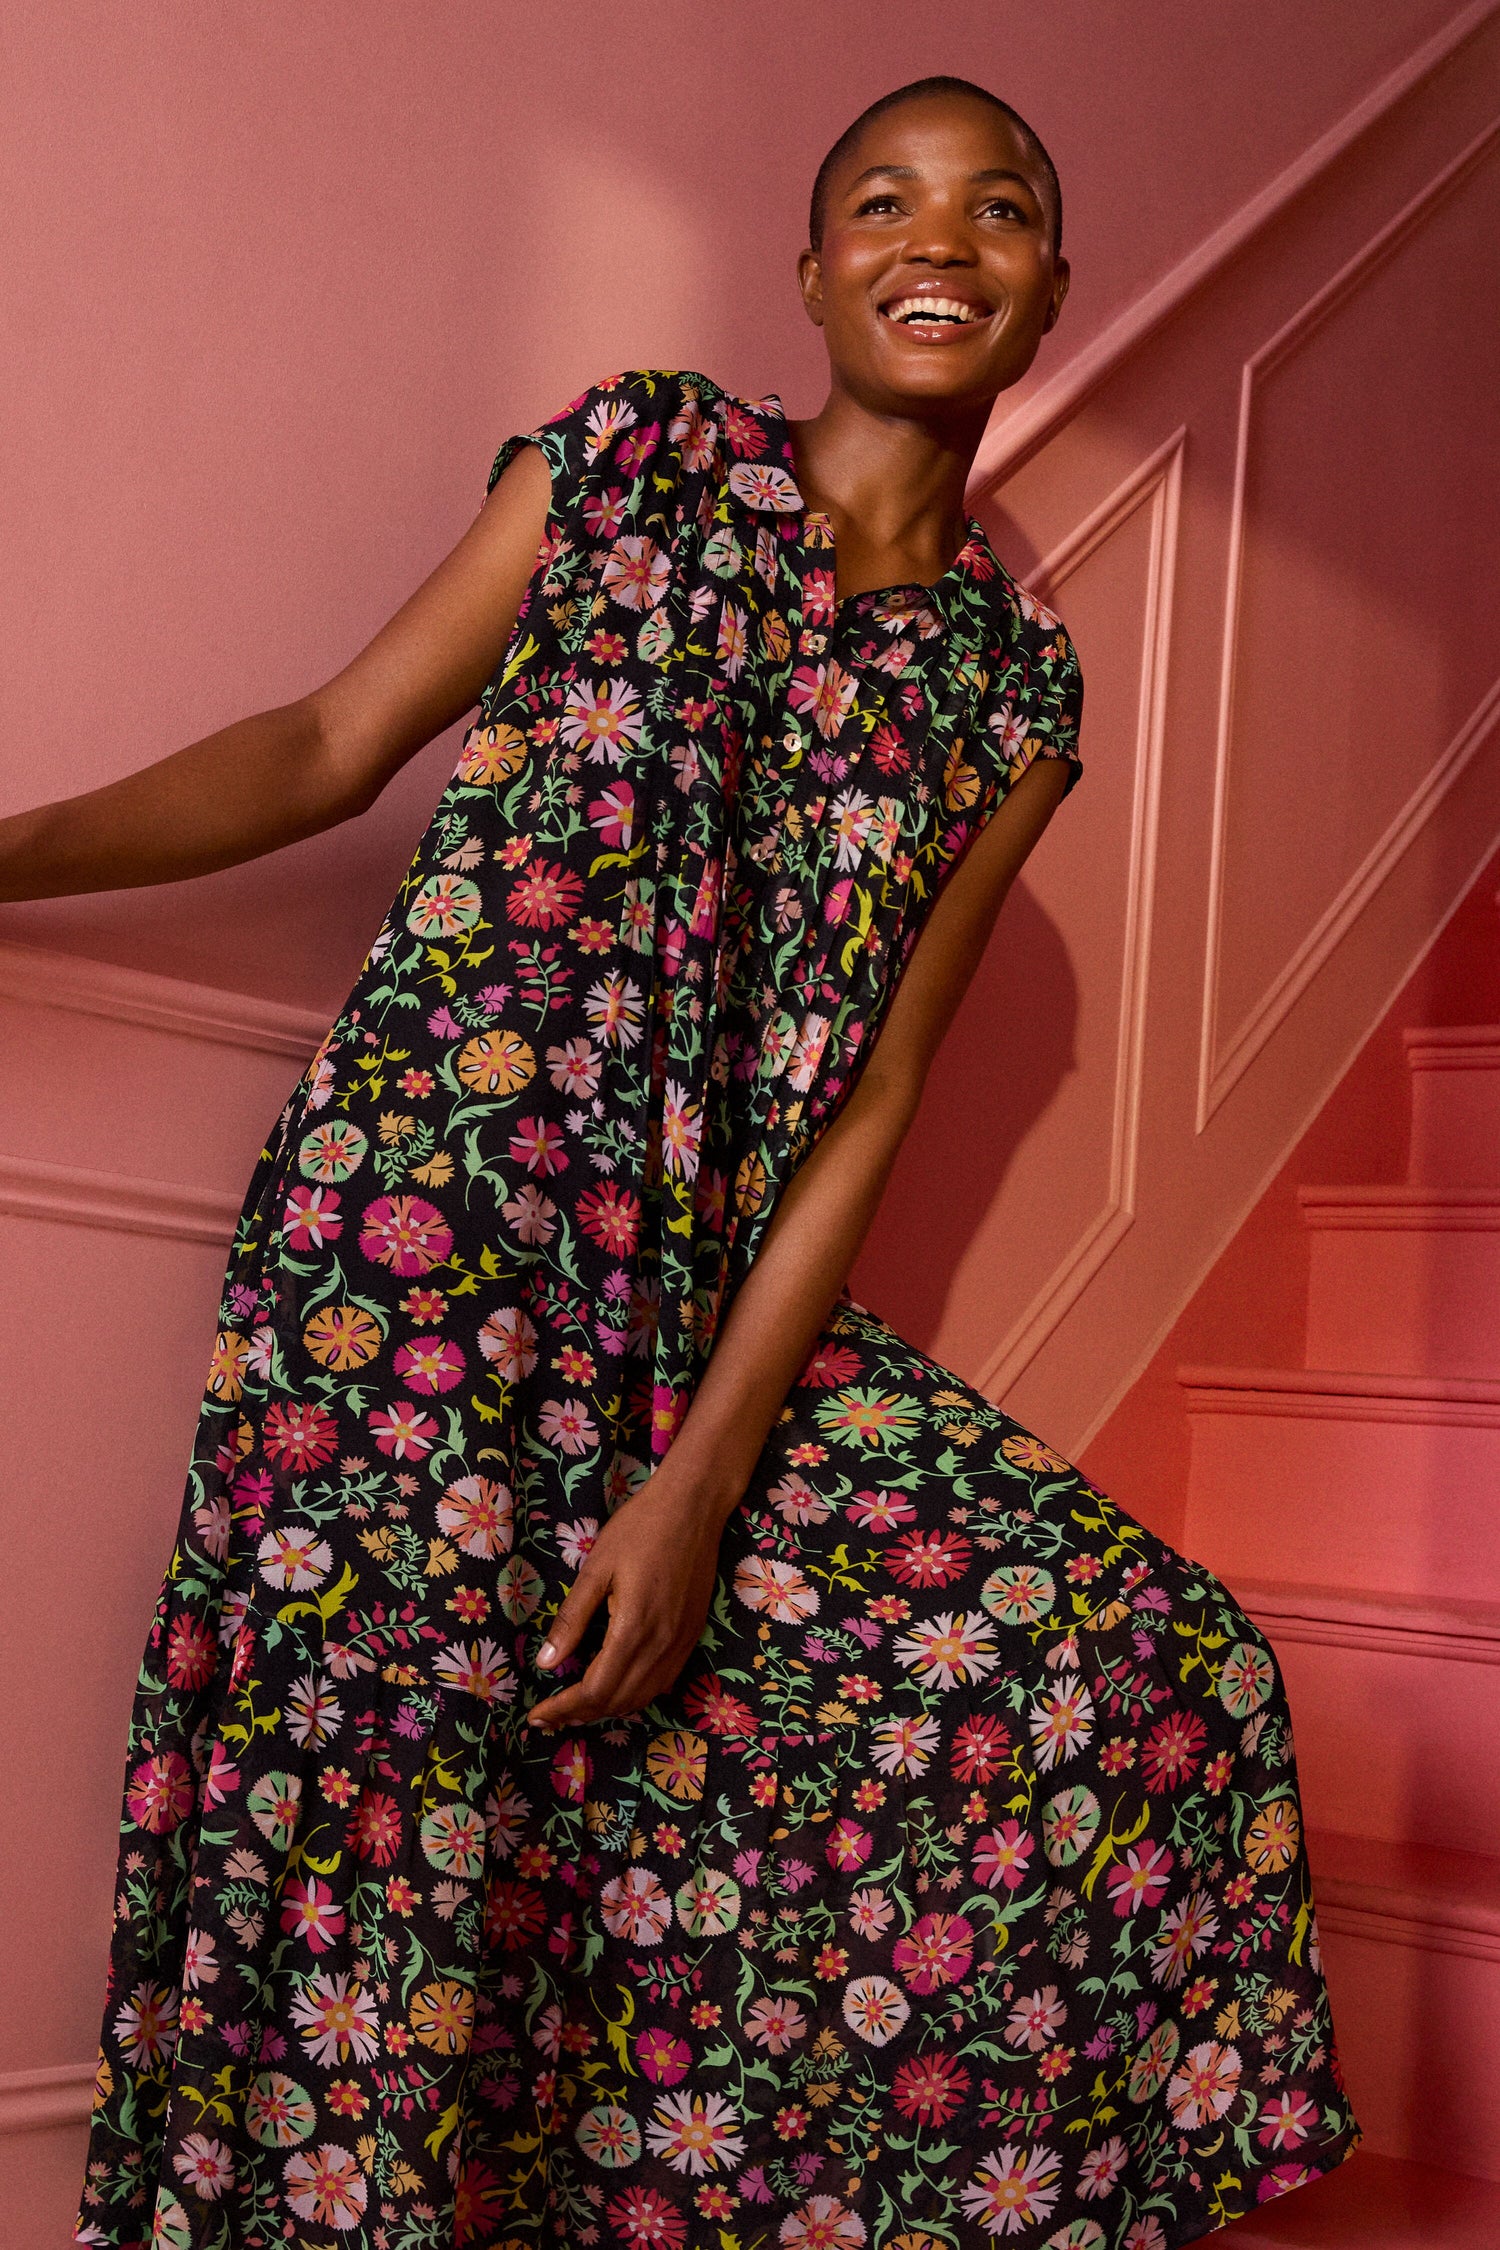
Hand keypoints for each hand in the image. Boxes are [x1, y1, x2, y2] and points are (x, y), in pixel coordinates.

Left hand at [526, 1469, 732, 1729]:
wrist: (694, 1507)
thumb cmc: (639, 1529)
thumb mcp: (596, 1569)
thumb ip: (572, 1619)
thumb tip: (546, 1663)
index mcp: (634, 1628)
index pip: (596, 1689)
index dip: (563, 1708)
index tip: (537, 1716)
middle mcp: (661, 1644)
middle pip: (618, 1700)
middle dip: (581, 1715)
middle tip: (549, 1716)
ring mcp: (681, 1643)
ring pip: (643, 1697)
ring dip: (609, 1709)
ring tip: (576, 1709)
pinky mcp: (692, 1635)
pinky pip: (663, 1682)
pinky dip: (635, 1696)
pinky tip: (617, 1688)